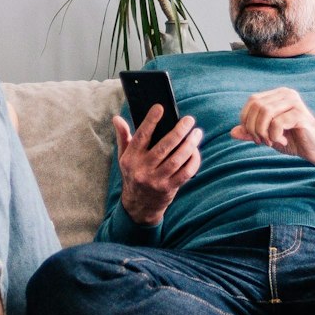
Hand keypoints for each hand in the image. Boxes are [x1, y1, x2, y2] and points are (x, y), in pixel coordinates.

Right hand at [114, 107, 201, 224]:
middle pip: (164, 147)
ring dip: (190, 144)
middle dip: (179, 132)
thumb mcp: (124, 157)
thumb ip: (123, 137)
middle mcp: (143, 169)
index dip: (151, 121)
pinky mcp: (169, 188)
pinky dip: (193, 161)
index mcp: (131, 158)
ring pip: (177, 159)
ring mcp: (156, 180)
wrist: (139, 206)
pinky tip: (196, 151)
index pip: (141, 136)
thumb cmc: (133, 174)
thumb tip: (117, 118)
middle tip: (189, 120)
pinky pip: (185, 172)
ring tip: (196, 133)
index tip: (160, 107)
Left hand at [229, 88, 314, 180]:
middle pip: (256, 106)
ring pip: (265, 112)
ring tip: (272, 141)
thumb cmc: (293, 141)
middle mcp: (287, 94)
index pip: (252, 101)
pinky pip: (277, 123)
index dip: (247, 120)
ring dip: (263, 132)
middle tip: (262, 141)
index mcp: (278, 95)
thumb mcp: (267, 137)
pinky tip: (284, 141)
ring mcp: (295, 102)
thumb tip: (232, 132)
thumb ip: (251, 133)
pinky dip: (275, 136)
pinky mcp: (301, 115)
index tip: (255, 136)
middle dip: (254, 127)